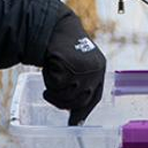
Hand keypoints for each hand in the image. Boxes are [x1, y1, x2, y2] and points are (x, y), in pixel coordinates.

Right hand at [41, 3, 105, 124]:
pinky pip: (56, 85)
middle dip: (63, 102)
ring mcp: (84, 68)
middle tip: (49, 94)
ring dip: (54, 92)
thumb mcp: (75, 67)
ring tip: (48, 81)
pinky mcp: (69, 65)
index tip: (74, 123)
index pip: (94, 98)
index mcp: (99, 68)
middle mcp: (95, 69)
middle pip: (81, 100)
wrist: (52, 24)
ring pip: (68, 95)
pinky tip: (48, 69)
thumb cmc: (60, 48)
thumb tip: (75, 120)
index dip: (83, 112)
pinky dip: (49, 81)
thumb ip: (78, 86)